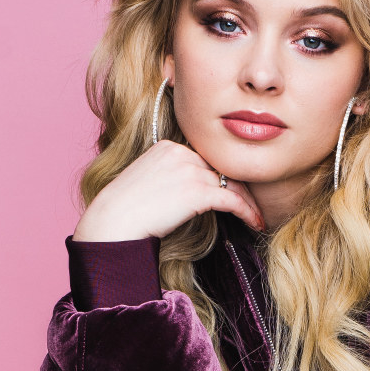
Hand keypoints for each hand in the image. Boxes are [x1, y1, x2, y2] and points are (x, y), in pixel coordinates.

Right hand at [73, 140, 264, 242]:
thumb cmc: (124, 213)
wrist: (112, 222)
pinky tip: (255, 222)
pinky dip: (247, 211)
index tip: (234, 191)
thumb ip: (170, 181)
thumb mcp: (147, 185)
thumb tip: (186, 198)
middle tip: (252, 205)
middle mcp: (180, 152)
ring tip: (257, 217)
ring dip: (248, 202)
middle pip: (221, 168)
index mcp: (167, 147)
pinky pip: (232, 198)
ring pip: (231, 182)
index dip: (223, 176)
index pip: (205, 159)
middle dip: (240, 187)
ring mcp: (189, 170)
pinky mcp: (196, 191)